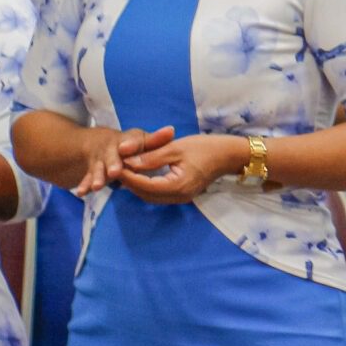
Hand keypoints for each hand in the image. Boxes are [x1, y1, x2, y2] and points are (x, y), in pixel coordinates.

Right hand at [73, 126, 173, 195]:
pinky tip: (82, 192)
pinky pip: (87, 178)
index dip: (129, 145)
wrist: (101, 143)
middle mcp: (111, 148)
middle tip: (115, 172)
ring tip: (97, 186)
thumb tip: (172, 131)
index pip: (130, 141)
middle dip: (112, 163)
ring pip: (98, 168)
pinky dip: (84, 184)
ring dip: (98, 177)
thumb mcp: (142, 139)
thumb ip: (156, 139)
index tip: (125, 148)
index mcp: (127, 139)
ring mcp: (100, 160)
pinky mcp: (92, 171)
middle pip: (111, 156)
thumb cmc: (130, 144)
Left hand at [113, 134, 243, 203]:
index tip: (115, 164)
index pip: (143, 184)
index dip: (127, 175)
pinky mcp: (183, 195)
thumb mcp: (177, 148)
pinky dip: (146, 186)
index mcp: (176, 186)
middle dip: (129, 182)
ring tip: (126, 171)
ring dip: (136, 186)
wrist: (230, 155)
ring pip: (150, 196)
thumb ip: (151, 156)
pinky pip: (158, 195)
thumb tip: (128, 161)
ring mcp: (181, 198)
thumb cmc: (206, 148)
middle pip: (144, 194)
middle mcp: (177, 197)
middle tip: (116, 168)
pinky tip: (141, 176)